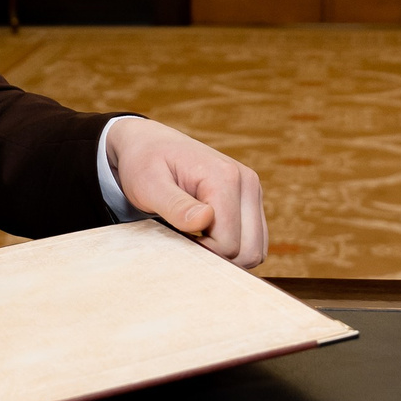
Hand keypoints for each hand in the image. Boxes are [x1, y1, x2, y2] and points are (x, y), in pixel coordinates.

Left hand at [107, 119, 266, 267]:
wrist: (150, 143)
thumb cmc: (145, 163)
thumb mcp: (149, 185)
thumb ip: (175, 205)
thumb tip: (205, 219)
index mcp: (225, 177)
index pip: (228, 243)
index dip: (201, 253)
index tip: (176, 239)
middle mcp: (247, 182)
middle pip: (248, 251)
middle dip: (217, 257)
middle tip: (185, 241)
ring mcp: (252, 191)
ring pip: (255, 249)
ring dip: (227, 254)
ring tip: (195, 236)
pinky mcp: (251, 200)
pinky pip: (254, 241)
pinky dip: (234, 247)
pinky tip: (206, 235)